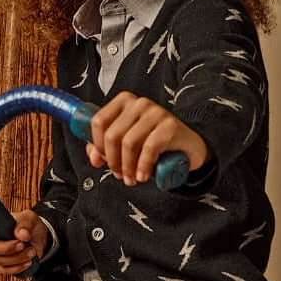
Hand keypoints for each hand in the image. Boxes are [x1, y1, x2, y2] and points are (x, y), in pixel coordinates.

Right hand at [0, 206, 48, 275]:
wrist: (35, 239)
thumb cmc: (27, 225)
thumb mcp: (29, 219)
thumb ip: (25, 224)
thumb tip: (21, 234)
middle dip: (5, 248)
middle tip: (21, 244)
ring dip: (16, 258)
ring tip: (31, 251)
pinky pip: (3, 270)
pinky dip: (17, 267)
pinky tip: (27, 261)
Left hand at [87, 92, 209, 185]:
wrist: (187, 147)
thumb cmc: (154, 143)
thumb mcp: (127, 143)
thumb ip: (105, 147)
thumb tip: (93, 157)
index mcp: (124, 102)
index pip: (98, 121)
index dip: (97, 145)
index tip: (103, 161)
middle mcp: (139, 103)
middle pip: (112, 135)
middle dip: (113, 161)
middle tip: (119, 175)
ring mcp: (156, 112)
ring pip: (129, 143)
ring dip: (127, 167)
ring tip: (131, 179)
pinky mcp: (170, 126)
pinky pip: (149, 149)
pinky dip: (143, 166)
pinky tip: (143, 176)